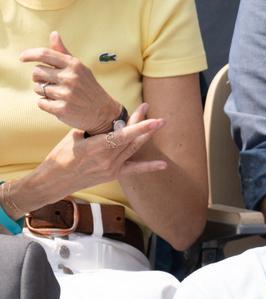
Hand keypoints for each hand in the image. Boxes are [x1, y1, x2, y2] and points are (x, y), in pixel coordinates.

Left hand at [21, 31, 122, 133]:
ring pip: (37, 88)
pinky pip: (41, 102)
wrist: (104, 112)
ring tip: (57, 95)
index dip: (29, 54)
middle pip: (36, 72)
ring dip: (43, 91)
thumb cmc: (88, 88)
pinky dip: (46, 104)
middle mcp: (70, 78)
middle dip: (39, 78)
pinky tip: (58, 104)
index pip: (44, 54)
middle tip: (49, 83)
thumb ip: (63, 53)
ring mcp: (66, 94)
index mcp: (73, 65)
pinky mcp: (62, 109)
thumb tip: (54, 34)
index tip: (22, 58)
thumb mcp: (80, 68)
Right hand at [30, 104, 165, 203]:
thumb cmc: (61, 155)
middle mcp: (108, 159)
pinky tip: (164, 164)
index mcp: (96, 147)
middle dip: (142, 123)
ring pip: (133, 149)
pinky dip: (149, 166)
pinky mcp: (114, 175)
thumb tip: (107, 119)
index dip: (139, 125)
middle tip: (148, 106)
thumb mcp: (74, 137)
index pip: (122, 134)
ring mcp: (112, 168)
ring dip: (145, 135)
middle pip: (130, 138)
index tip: (150, 114)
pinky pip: (134, 169)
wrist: (55, 180)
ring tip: (157, 123)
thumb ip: (93, 128)